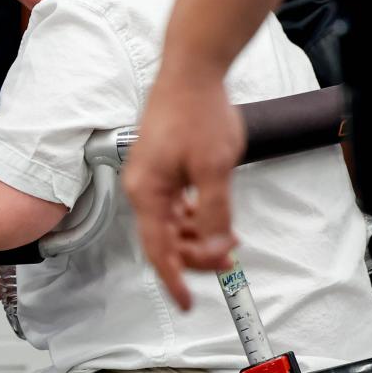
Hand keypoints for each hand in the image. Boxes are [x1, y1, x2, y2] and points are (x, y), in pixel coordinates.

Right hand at [124, 69, 241, 309]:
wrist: (192, 70)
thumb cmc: (198, 112)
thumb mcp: (215, 170)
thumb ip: (215, 213)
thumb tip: (216, 247)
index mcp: (148, 192)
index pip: (159, 251)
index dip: (174, 280)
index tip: (187, 302)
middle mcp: (143, 187)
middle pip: (166, 239)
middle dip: (197, 255)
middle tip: (229, 261)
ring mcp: (150, 175)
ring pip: (172, 222)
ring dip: (198, 236)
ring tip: (229, 241)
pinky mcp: (160, 164)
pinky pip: (174, 203)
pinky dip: (194, 216)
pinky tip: (213, 217)